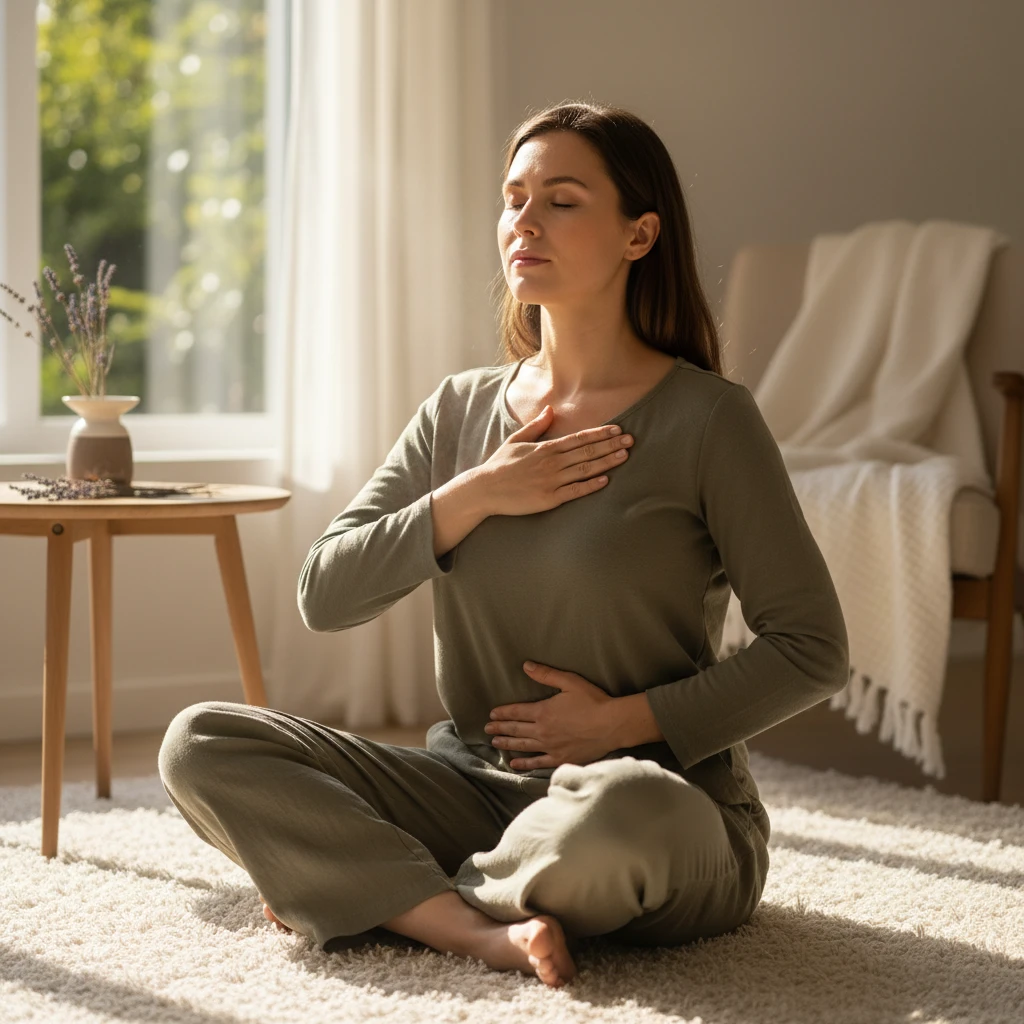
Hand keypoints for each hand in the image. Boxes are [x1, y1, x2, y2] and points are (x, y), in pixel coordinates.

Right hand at [478, 406, 634, 516]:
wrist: (485, 489)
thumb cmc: (500, 465)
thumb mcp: (516, 440)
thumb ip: (536, 426)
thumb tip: (550, 409)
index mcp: (546, 448)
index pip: (579, 438)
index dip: (600, 433)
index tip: (617, 430)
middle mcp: (552, 462)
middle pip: (587, 451)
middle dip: (611, 445)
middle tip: (631, 441)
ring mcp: (552, 481)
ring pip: (585, 469)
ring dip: (607, 462)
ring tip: (625, 456)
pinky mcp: (549, 498)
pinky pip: (575, 491)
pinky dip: (591, 485)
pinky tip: (606, 480)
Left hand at [485, 661, 617, 769]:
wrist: (611, 725)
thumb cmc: (593, 701)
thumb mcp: (569, 682)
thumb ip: (546, 674)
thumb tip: (526, 665)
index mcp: (543, 711)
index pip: (517, 712)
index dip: (503, 713)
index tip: (492, 715)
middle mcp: (543, 731)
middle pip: (516, 729)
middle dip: (500, 729)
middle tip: (487, 730)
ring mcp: (550, 747)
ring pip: (523, 746)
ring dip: (507, 744)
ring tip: (495, 743)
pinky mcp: (560, 758)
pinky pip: (537, 762)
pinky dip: (524, 764)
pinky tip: (514, 763)